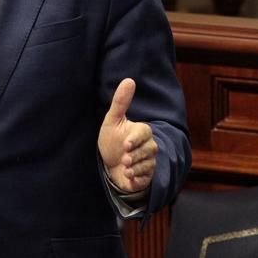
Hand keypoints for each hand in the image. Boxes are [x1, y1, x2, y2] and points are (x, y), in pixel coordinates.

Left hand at [97, 78, 156, 192]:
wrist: (109, 164)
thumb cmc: (112, 140)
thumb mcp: (112, 120)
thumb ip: (120, 102)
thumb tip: (129, 80)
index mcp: (142, 132)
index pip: (144, 133)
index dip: (135, 139)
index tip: (125, 145)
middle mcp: (149, 146)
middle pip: (148, 150)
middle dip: (135, 155)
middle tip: (124, 158)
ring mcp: (149, 162)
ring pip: (148, 164)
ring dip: (136, 167)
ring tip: (125, 167)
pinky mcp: (146, 176)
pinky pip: (146, 177)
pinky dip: (138, 178)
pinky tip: (128, 176)